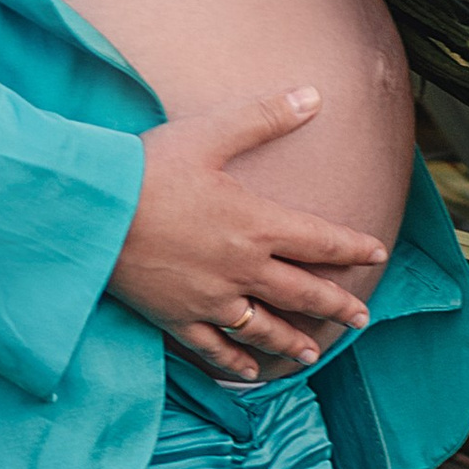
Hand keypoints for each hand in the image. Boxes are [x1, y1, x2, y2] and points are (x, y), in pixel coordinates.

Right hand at [108, 87, 387, 383]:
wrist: (92, 213)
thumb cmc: (148, 168)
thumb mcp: (209, 134)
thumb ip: (264, 117)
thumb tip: (315, 95)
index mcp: (256, 224)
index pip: (319, 240)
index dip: (352, 247)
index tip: (376, 252)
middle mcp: (242, 268)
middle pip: (302, 291)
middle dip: (336, 304)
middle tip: (361, 318)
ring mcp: (211, 299)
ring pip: (265, 327)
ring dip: (293, 340)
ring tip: (313, 352)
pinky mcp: (177, 317)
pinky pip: (215, 348)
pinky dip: (235, 363)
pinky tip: (248, 373)